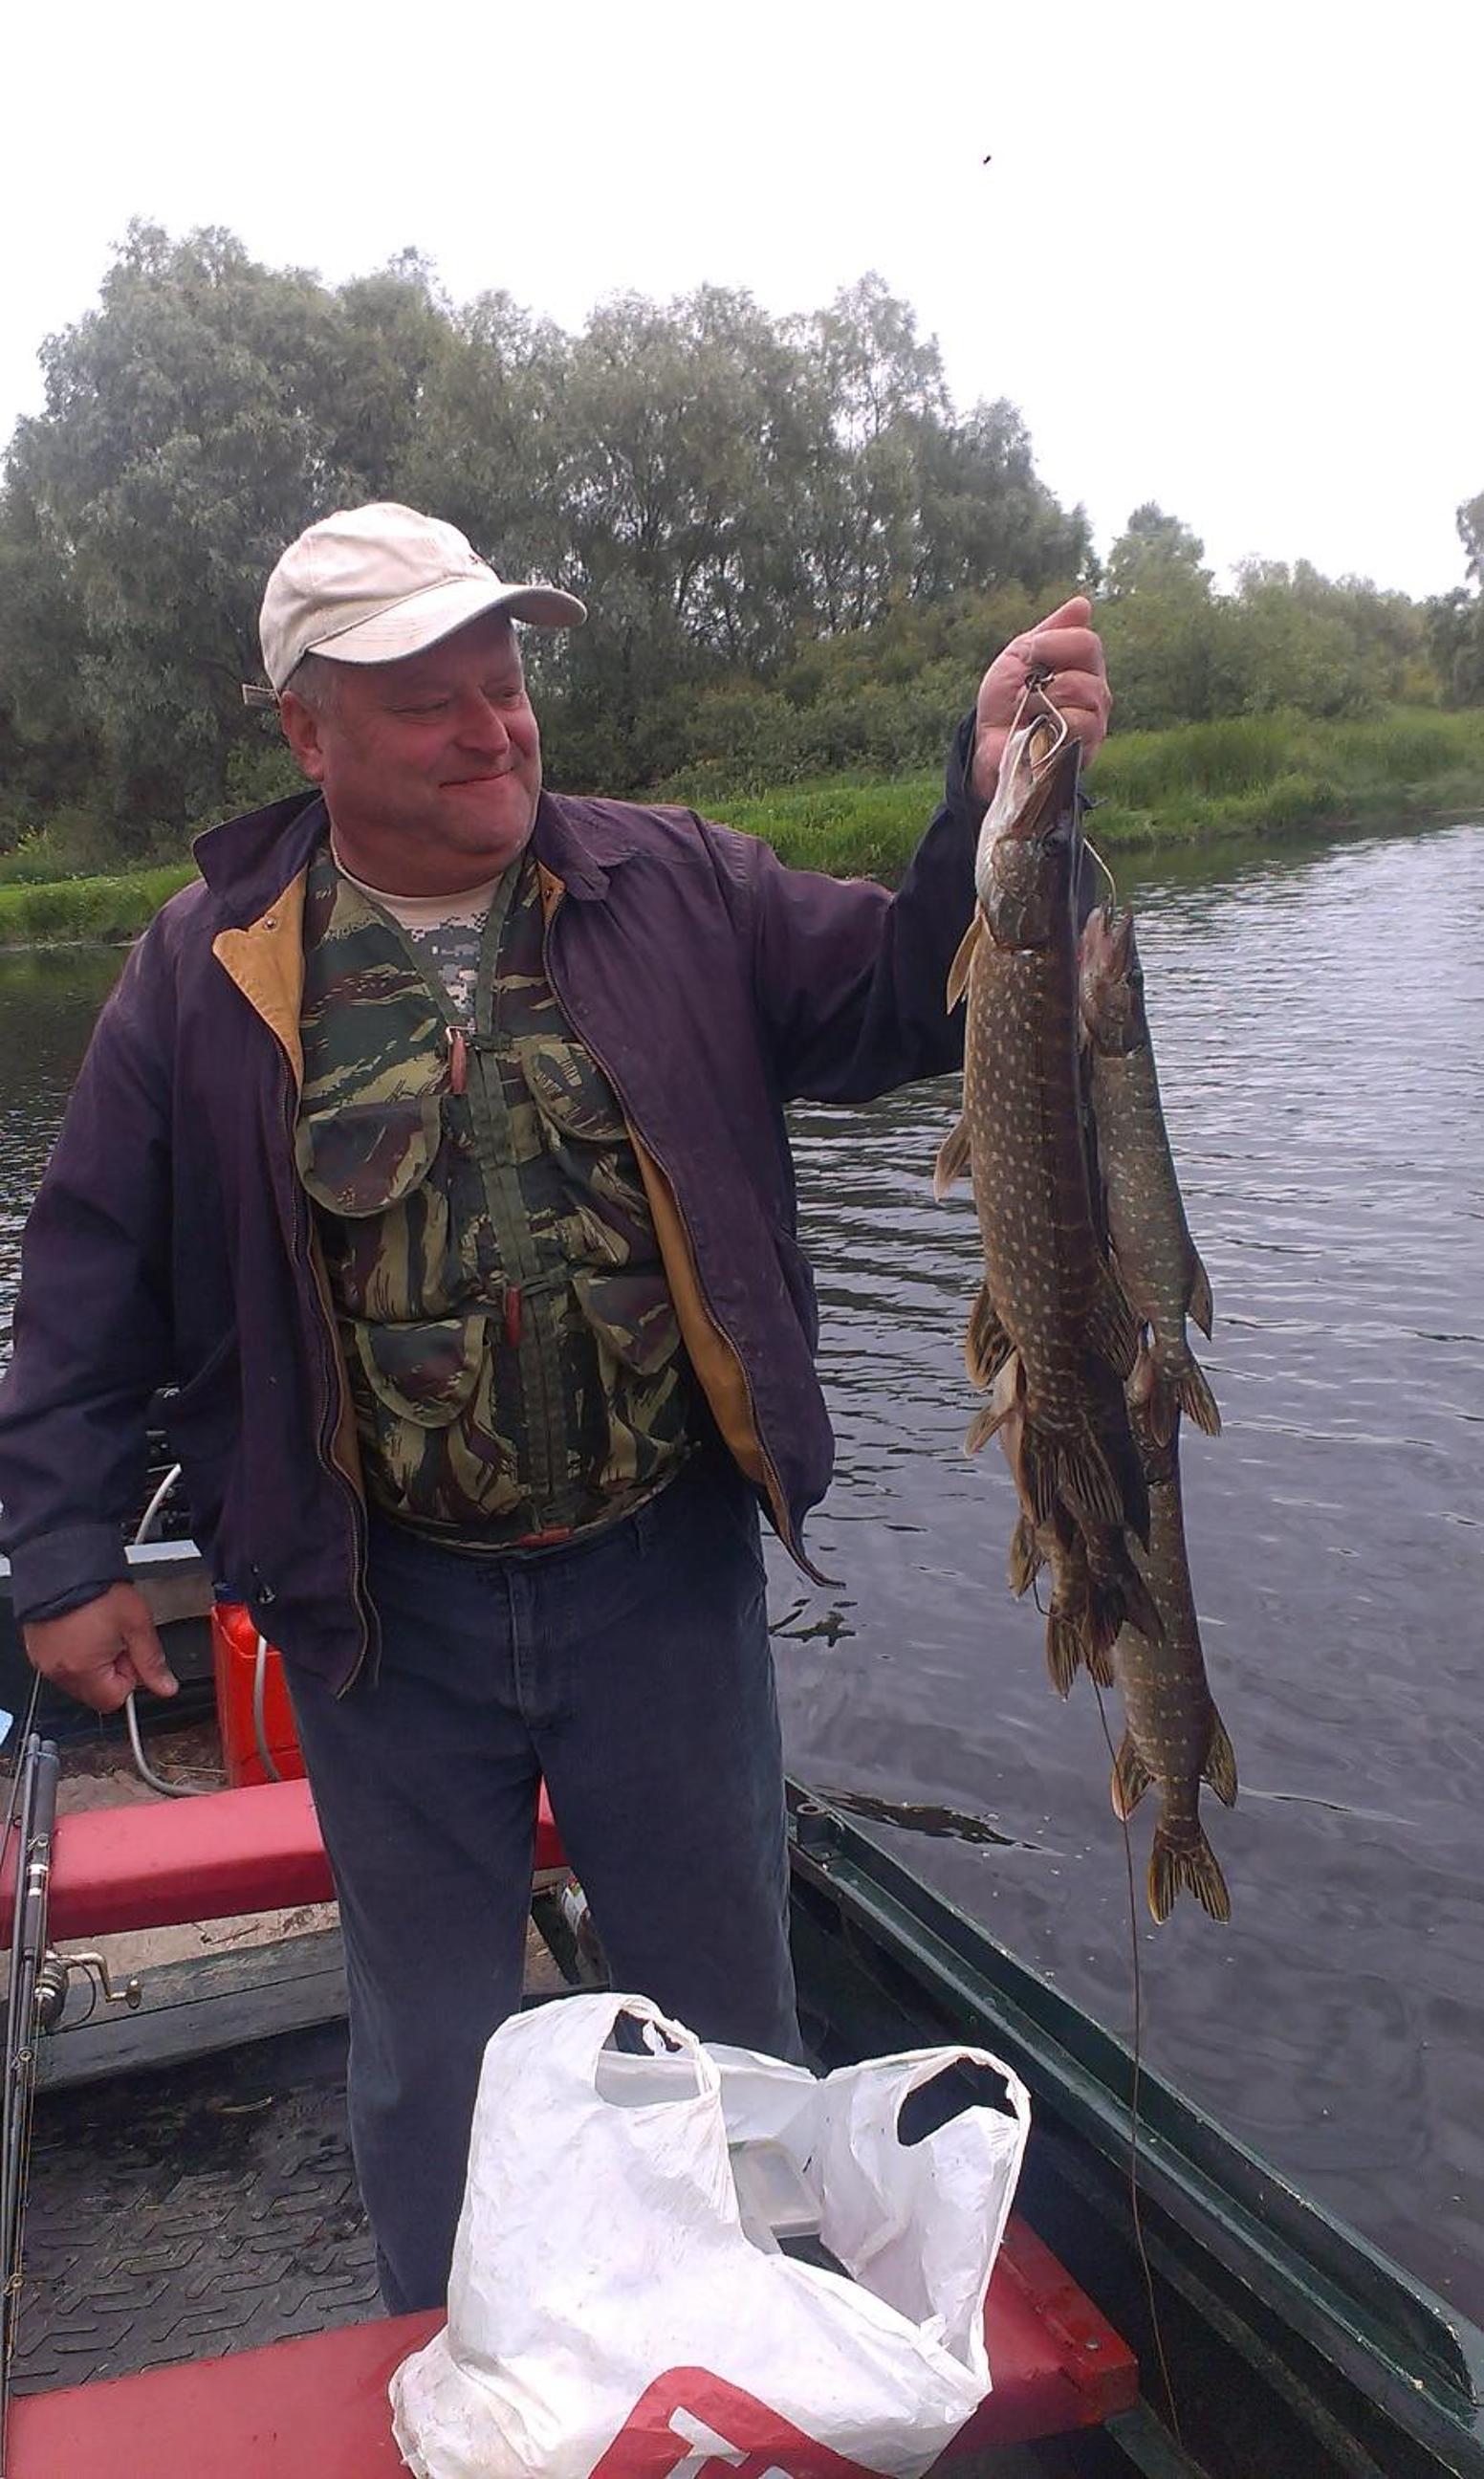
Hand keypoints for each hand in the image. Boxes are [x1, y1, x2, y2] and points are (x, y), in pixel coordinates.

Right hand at [24, 1583, 178, 1713]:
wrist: (64, 1563)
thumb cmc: (97, 1589)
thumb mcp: (137, 1624)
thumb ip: (152, 1660)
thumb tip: (166, 1686)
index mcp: (82, 1670)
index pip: (115, 1699)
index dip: (130, 1675)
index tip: (131, 1652)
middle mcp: (58, 1670)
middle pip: (95, 1692)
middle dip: (111, 1669)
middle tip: (115, 1637)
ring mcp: (43, 1660)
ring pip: (78, 1678)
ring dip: (92, 1661)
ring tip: (97, 1628)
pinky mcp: (35, 1648)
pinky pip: (60, 1663)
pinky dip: (74, 1652)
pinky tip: (81, 1627)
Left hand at [971, 595, 1111, 804]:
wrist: (988, 743)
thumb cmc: (1006, 701)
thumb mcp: (1020, 656)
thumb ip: (1051, 630)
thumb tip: (1083, 604)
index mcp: (1082, 666)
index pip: (1086, 640)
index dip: (1054, 643)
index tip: (1028, 654)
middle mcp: (1095, 691)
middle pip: (1089, 663)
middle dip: (1047, 675)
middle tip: (1028, 692)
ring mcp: (1095, 720)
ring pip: (1086, 692)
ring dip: (1046, 699)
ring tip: (1031, 713)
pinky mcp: (1087, 747)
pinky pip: (1080, 723)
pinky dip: (1052, 723)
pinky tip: (1039, 731)